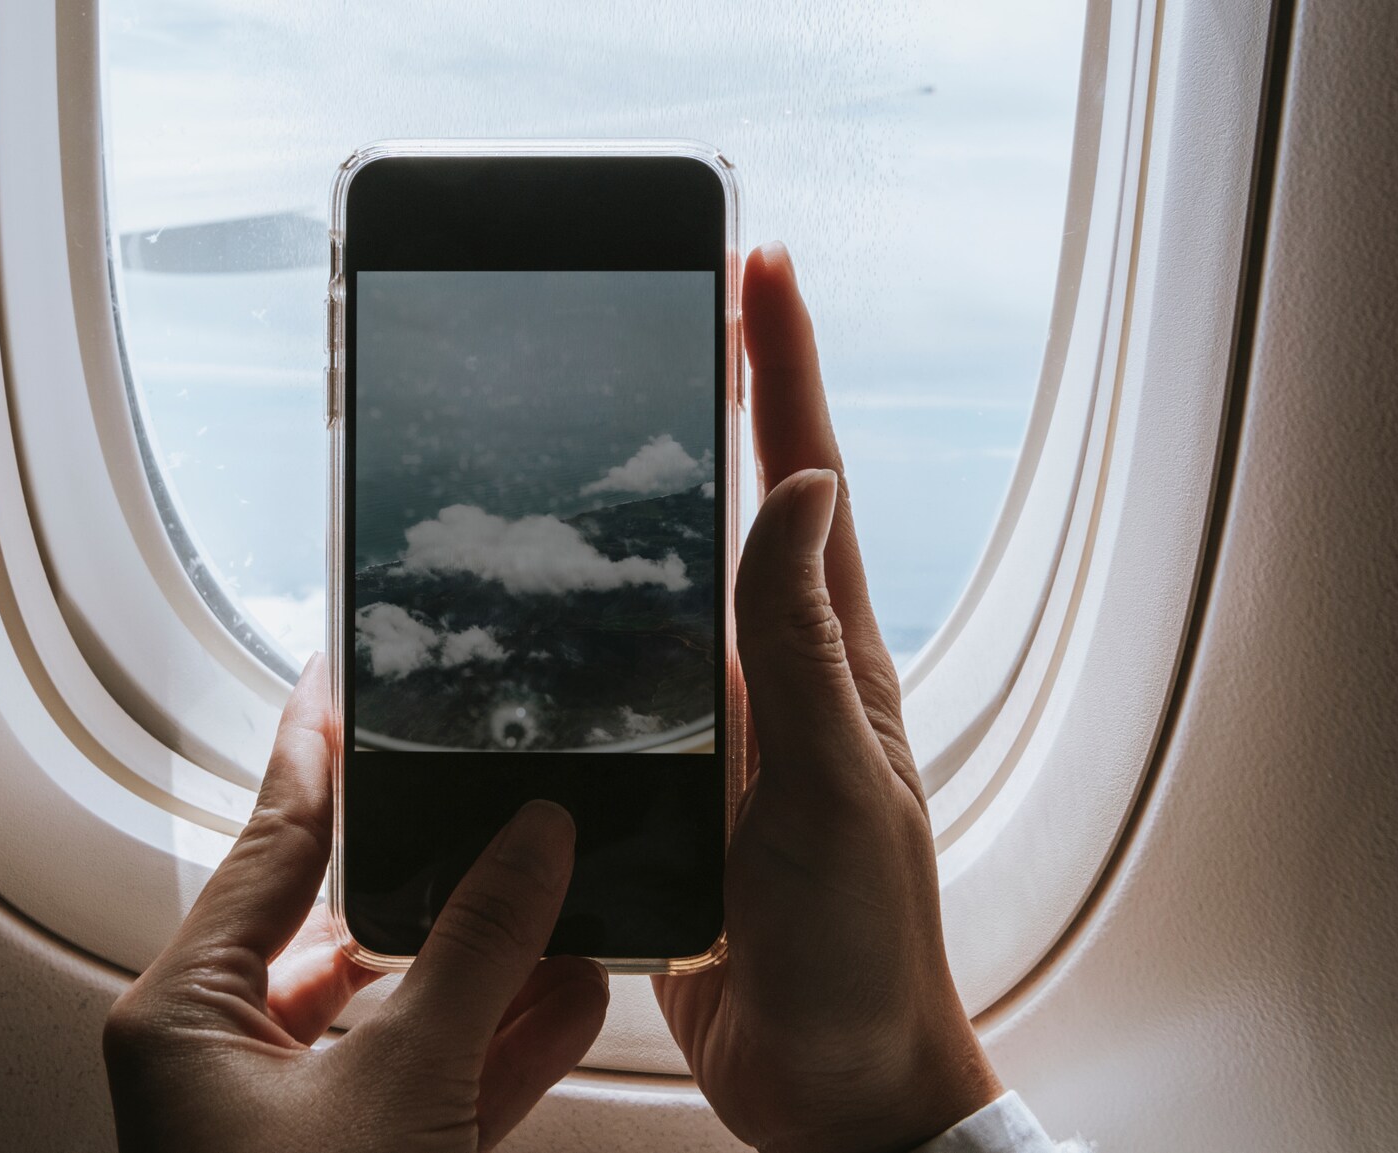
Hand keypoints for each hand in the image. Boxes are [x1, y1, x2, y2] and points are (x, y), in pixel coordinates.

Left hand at [103, 658, 608, 1152]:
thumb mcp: (399, 1083)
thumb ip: (474, 956)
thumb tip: (533, 843)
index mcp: (183, 1017)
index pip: (269, 844)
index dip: (317, 753)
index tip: (341, 675)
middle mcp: (220, 1058)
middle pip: (343, 924)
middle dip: (441, 875)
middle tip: (497, 798)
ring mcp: (285, 1119)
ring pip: (396, 1009)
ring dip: (490, 967)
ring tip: (563, 900)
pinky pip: (426, 1081)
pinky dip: (497, 1046)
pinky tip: (566, 1002)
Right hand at [653, 243, 1002, 1152]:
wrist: (829, 1082)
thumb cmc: (863, 950)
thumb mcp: (840, 789)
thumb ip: (807, 649)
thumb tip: (800, 491)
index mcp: (833, 664)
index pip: (807, 484)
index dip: (785, 371)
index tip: (760, 269)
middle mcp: (777, 682)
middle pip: (735, 515)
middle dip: (708, 407)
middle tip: (665, 313)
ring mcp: (723, 737)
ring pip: (669, 596)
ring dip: (633, 513)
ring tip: (574, 434)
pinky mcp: (670, 796)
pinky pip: (621, 691)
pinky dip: (582, 636)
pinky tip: (534, 615)